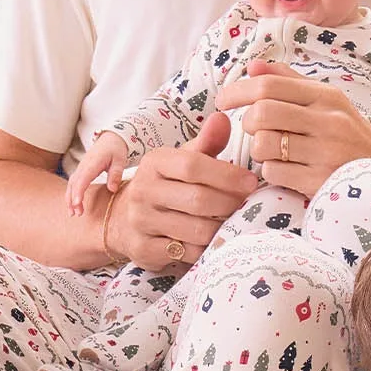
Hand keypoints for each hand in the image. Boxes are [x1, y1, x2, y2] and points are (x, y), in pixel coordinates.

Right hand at [68, 132, 128, 215]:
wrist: (110, 140)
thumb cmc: (116, 150)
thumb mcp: (120, 160)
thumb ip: (116, 174)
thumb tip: (112, 189)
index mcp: (92, 163)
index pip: (82, 179)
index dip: (78, 192)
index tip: (77, 203)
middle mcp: (83, 166)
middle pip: (74, 184)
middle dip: (72, 199)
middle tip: (76, 214)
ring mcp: (81, 169)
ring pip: (71, 185)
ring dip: (70, 199)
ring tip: (73, 214)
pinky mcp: (82, 172)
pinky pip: (74, 184)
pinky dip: (71, 194)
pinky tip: (73, 206)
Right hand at [105, 114, 256, 273]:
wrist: (120, 220)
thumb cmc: (164, 186)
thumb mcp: (180, 161)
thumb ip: (205, 143)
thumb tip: (222, 118)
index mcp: (154, 163)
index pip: (193, 166)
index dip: (227, 175)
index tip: (250, 183)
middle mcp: (143, 191)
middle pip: (199, 200)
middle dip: (230, 204)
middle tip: (247, 206)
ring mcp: (141, 222)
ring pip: (197, 230)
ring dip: (221, 228)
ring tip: (232, 223)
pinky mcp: (144, 249)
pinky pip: (188, 253)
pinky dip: (207, 249)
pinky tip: (213, 241)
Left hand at [219, 61, 370, 197]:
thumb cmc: (348, 133)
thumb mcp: (327, 102)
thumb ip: (289, 82)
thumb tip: (252, 67)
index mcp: (326, 96)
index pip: (270, 86)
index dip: (237, 92)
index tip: (223, 100)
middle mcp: (328, 121)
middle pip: (262, 114)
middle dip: (248, 123)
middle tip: (252, 130)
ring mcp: (326, 152)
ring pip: (264, 145)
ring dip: (259, 150)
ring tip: (274, 151)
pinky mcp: (321, 181)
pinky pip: (274, 173)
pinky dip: (271, 172)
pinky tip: (286, 170)